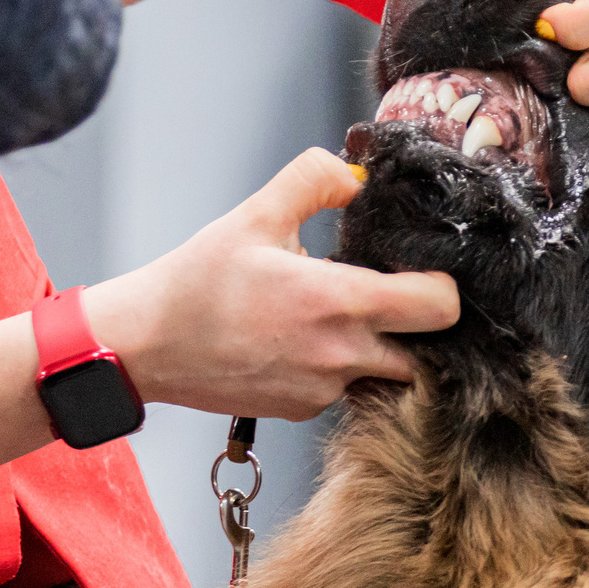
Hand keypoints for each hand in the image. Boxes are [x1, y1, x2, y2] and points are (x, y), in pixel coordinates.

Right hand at [86, 149, 456, 420]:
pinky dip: (338, 370)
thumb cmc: (196, 283)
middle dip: (416, 329)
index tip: (423, 275)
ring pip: (384, 375)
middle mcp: (340, 355)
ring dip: (376, 349)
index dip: (442, 290)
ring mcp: (323, 390)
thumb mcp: (255, 214)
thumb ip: (313, 181)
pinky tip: (303, 342)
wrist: (146, 346)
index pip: (439, 308)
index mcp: (338, 301)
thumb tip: (355, 177)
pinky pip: (344, 391)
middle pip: (425, 352)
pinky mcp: (302, 410)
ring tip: (337, 319)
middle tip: (389, 300)